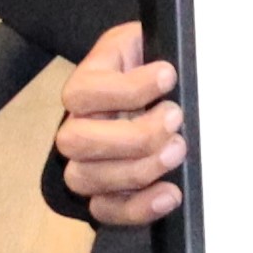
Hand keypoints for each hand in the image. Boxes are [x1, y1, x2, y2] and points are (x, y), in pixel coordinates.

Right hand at [55, 22, 184, 226]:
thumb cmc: (149, 67)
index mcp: (85, 85)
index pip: (83, 93)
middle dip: (132, 136)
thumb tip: (177, 63)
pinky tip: (170, 193)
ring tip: (177, 151)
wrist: (154, 96)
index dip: (126, 89)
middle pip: (77, 141)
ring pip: (86, 177)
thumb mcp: (148, 42)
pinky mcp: (101, 192)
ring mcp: (83, 162)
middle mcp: (75, 125)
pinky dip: (137, 208)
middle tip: (175, 119)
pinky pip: (105, 209)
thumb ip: (155, 45)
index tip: (168, 76)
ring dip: (137, 170)